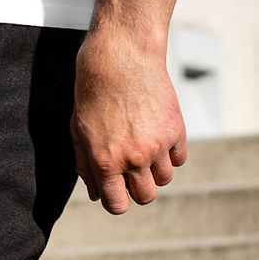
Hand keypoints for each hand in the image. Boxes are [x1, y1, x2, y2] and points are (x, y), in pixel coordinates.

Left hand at [71, 29, 187, 214]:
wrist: (122, 53)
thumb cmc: (94, 92)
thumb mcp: (79, 132)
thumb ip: (87, 166)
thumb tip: (96, 194)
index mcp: (105, 162)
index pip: (117, 205)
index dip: (117, 201)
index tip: (117, 190)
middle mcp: (133, 158)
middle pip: (145, 197)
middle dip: (138, 189)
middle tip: (132, 171)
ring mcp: (157, 144)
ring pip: (164, 179)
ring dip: (155, 171)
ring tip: (146, 151)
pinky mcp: (176, 128)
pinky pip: (179, 159)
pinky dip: (171, 154)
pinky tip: (159, 138)